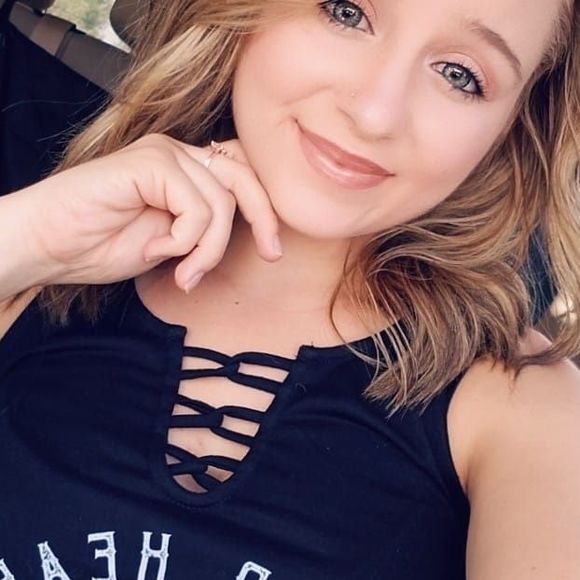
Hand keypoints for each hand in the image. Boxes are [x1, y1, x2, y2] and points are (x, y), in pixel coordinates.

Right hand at [15, 133, 281, 291]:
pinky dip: (183, 240)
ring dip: (207, 249)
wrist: (47, 245)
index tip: (272, 248)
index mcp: (185, 168)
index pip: (243, 173)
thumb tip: (248, 232)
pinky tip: (156, 250)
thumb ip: (204, 228)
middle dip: (264, 219)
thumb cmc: (101, 244)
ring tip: (184, 273)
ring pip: (221, 201)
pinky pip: (194, 206)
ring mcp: (162, 154)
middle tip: (270, 255)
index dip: (265, 207)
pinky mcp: (148, 162)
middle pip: (245, 177)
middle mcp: (177, 153)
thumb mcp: (171, 240)